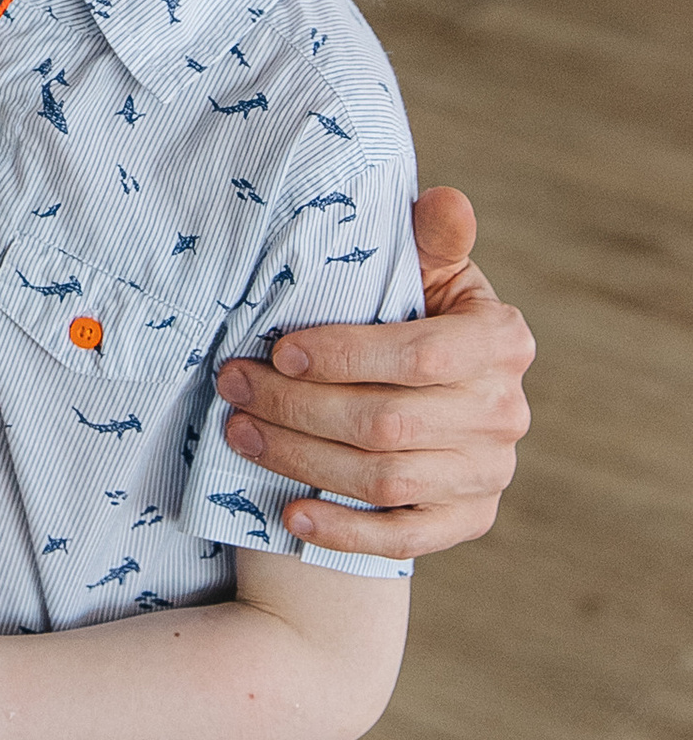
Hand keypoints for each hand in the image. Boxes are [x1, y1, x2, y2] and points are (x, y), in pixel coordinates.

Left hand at [217, 186, 535, 556]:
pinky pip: (404, 538)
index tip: (278, 349)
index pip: (420, 355)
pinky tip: (291, 514)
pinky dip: (346, 532)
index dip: (344, 355)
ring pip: (385, 479)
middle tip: (233, 386)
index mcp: (501, 341)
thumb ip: (432, 237)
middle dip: (297, 407)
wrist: (439, 390)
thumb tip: (446, 201)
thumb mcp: (427, 270)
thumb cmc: (417, 314)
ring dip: (301, 459)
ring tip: (239, 431)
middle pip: (388, 422)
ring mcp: (489, 473)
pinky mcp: (468, 520)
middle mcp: (505, 412)